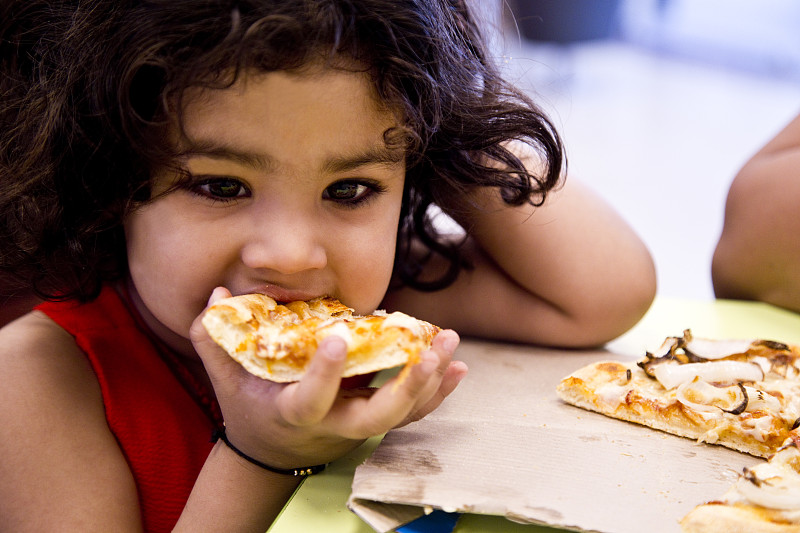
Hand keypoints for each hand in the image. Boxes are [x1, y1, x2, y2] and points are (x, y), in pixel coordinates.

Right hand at [189, 287, 466, 468]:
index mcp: (292, 414)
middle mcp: (332, 426)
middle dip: (406, 388)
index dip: (324, 376)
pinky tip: (458, 367)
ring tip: (451, 344)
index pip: (310, 401)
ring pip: (402, 415)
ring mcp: (358, 427)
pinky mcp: (375, 421)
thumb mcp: (227, 379)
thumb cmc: (249, 409)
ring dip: (431, 383)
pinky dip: (438, 392)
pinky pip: (413, 412)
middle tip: (429, 352)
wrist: (273, 451)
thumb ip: (215, 339)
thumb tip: (219, 293)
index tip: (337, 339)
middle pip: (376, 418)